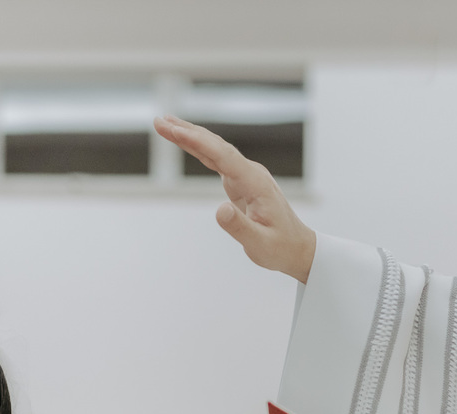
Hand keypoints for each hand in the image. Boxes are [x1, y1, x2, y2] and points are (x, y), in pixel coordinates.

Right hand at [153, 115, 316, 281]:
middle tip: (159, 121)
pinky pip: (216, 160)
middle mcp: (251, 173)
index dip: (198, 142)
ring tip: (164, 125)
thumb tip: (219, 210)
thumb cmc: (280, 247)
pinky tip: (185, 141)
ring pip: (215, 150)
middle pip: (216, 146)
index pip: (223, 156)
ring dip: (190, 136)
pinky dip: (199, 149)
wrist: (297, 248)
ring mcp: (246, 175)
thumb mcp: (260, 244)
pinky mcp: (241, 181)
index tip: (174, 130)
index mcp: (255, 183)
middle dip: (187, 132)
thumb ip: (239, 227)